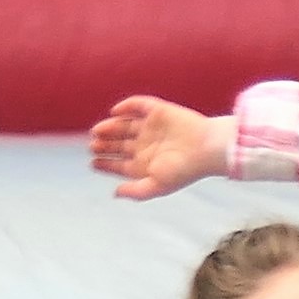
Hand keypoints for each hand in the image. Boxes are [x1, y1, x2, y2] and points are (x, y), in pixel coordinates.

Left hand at [89, 95, 226, 199]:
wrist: (206, 148)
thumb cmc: (184, 171)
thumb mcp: (157, 186)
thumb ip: (135, 192)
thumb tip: (115, 193)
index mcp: (144, 164)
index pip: (118, 164)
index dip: (104, 164)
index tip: (92, 163)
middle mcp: (145, 145)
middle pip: (117, 144)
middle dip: (103, 145)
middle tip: (93, 145)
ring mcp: (151, 127)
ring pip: (123, 125)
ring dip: (109, 127)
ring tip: (97, 132)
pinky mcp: (158, 111)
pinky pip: (138, 105)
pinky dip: (125, 106)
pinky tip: (115, 112)